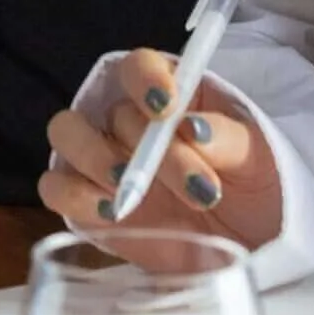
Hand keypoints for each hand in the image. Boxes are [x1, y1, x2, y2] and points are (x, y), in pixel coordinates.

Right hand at [39, 47, 285, 270]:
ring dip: (95, 159)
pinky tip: (111, 214)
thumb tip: (194, 127)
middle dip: (148, 147)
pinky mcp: (85, 204)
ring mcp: (101, 159)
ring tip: (132, 194)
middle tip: (198, 188)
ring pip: (67, 133)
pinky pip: (56, 186)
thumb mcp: (257, 158)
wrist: (251, 248)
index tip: (167, 106)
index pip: (138, 66)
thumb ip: (227, 137)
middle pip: (112, 111)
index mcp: (167, 93)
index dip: (145, 78)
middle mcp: (127, 119)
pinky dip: (74, 196)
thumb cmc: (257, 188)